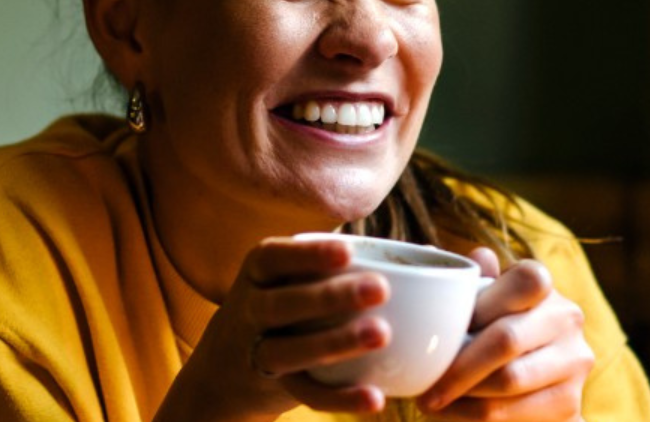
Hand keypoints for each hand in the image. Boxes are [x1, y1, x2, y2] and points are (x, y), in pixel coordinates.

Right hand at [155, 237, 395, 420]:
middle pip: (281, 304)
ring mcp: (258, 352)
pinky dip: (340, 398)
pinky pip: (307, 394)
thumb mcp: (287, 278)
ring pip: (290, 350)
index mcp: (257, 273)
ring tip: (382, 335)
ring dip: (335, 343)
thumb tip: (424, 254)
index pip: (273, 257)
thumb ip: (334, 263)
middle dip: (329, 297)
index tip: (348, 251)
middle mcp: (250, 310)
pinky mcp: (275, 388)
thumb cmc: (280, 305)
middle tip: (380, 289)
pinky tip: (375, 398)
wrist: (224, 368)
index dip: (308, 254)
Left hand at [416, 249, 593, 420]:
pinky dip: (476, 417)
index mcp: (542, 283)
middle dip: (458, 367)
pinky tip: (453, 415)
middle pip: (507, 339)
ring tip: (431, 403)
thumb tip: (450, 252)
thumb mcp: (477, 301)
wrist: (531, 383)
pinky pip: (516, 413)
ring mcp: (574, 361)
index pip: (523, 281)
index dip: (479, 307)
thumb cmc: (489, 328)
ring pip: (509, 380)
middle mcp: (566, 317)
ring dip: (463, 396)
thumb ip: (467, 281)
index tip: (441, 332)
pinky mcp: (571, 402)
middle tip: (422, 390)